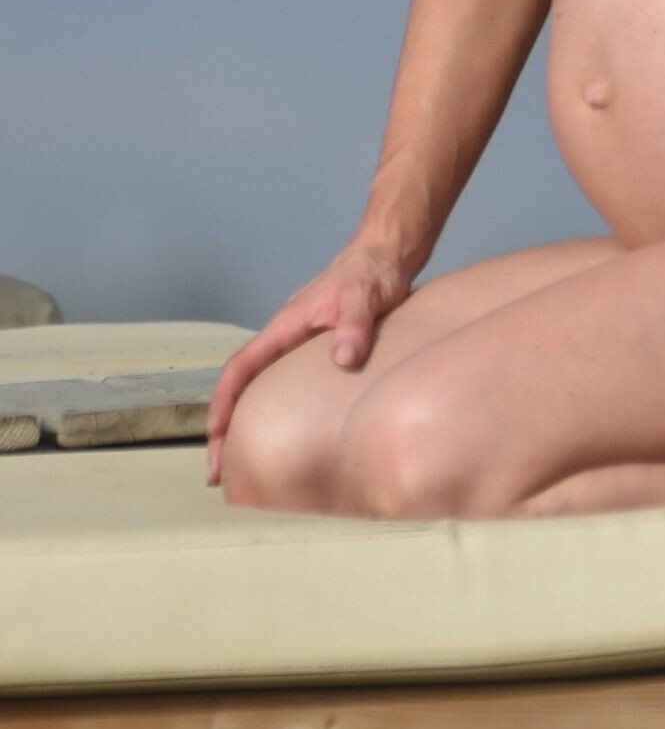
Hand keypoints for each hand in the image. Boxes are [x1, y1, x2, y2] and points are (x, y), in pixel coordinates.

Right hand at [204, 243, 413, 486]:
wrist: (387, 255)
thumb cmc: (371, 272)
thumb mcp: (363, 297)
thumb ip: (353, 326)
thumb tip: (343, 360)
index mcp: (284, 326)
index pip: (241, 368)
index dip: (223, 403)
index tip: (214, 438)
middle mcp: (286, 339)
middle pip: (245, 387)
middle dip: (228, 429)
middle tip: (223, 473)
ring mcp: (302, 346)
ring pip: (266, 389)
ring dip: (252, 424)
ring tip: (250, 467)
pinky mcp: (322, 353)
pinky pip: (292, 388)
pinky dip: (283, 414)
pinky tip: (294, 438)